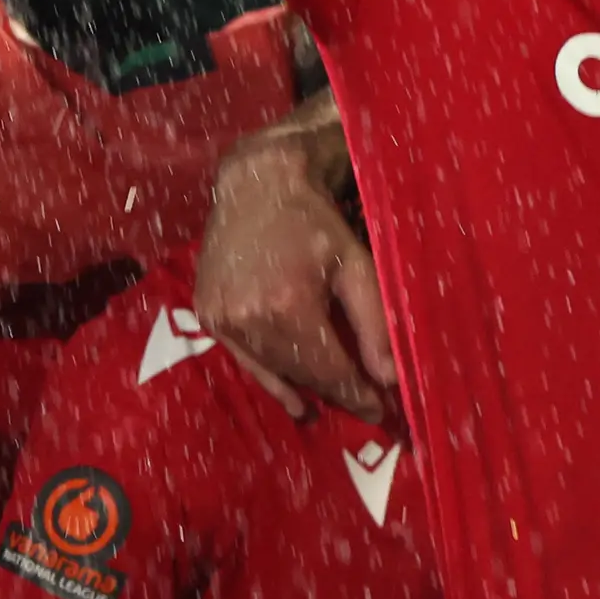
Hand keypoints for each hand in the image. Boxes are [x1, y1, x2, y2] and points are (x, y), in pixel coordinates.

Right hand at [199, 114, 396, 423]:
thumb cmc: (316, 221)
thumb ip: (374, 323)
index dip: (356, 395)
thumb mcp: (356, 265)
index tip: (380, 413)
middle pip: (300, 373)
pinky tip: (291, 397)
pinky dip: (270, 378)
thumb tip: (391, 378)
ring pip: (272, 370)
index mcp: (289, 305)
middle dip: (335, 394)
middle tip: (364, 409)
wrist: (257, 186)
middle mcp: (248, 319)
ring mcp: (222, 319)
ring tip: (327, 410)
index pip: (328, 369)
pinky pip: (245, 359)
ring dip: (303, 390)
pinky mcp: (208, 315)